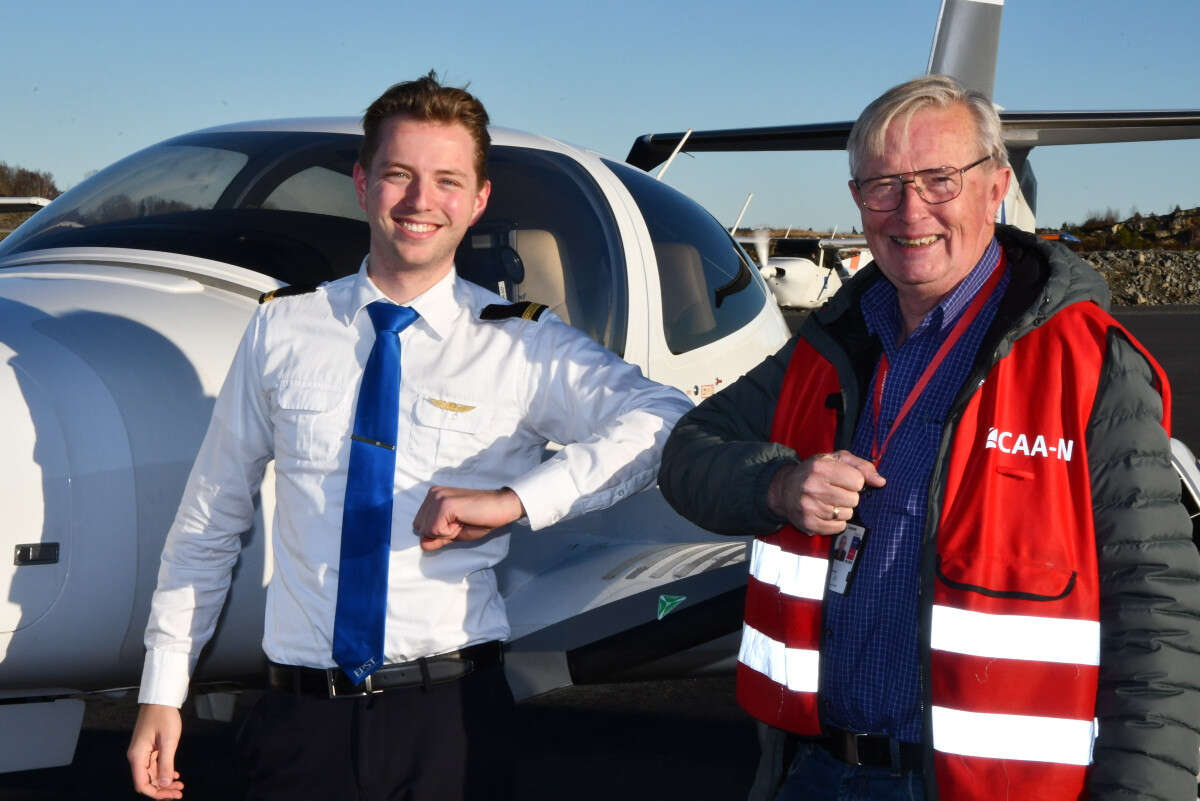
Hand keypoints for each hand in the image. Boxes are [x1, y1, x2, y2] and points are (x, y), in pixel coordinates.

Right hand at [127, 703, 184, 798]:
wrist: (160, 700)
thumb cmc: (163, 716)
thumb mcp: (169, 741)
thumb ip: (166, 764)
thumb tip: (164, 784)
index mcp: (137, 756)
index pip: (142, 784)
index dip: (156, 793)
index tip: (171, 795)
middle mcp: (137, 757)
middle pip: (147, 781)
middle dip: (163, 789)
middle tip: (179, 792)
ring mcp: (142, 753)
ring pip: (151, 775)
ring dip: (165, 782)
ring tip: (180, 785)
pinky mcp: (148, 749)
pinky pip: (154, 766)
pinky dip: (164, 772)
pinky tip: (175, 775)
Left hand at [413, 486, 525, 550]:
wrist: (501, 507)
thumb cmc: (481, 519)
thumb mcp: (454, 532)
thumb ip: (437, 538)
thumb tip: (422, 545)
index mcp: (433, 497)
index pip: (420, 525)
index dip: (438, 532)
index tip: (457, 523)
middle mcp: (432, 494)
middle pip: (420, 528)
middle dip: (439, 533)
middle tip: (461, 523)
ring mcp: (437, 497)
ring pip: (426, 530)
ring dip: (445, 533)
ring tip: (462, 521)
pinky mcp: (444, 504)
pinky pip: (435, 531)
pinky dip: (449, 533)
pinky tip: (463, 521)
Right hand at [766, 450, 885, 534]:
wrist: (783, 489)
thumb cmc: (815, 472)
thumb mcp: (836, 460)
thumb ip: (861, 466)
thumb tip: (881, 482)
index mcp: (821, 467)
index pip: (858, 481)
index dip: (854, 481)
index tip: (844, 480)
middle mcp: (813, 486)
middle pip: (854, 500)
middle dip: (849, 496)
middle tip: (835, 492)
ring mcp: (810, 507)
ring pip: (847, 514)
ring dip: (843, 509)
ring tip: (829, 502)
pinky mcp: (809, 523)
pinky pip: (839, 527)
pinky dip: (837, 522)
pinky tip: (826, 513)